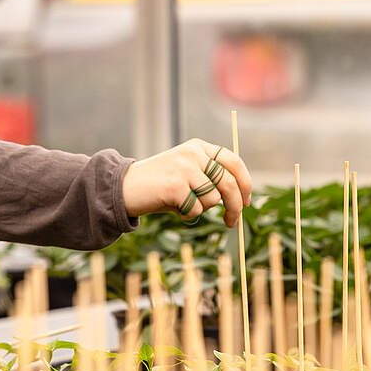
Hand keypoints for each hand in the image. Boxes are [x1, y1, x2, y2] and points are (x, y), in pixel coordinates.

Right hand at [122, 138, 252, 227]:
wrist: (124, 187)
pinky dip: (187, 215)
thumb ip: (210, 178)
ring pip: (213, 199)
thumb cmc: (158, 185)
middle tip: (232, 223)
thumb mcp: (186, 173)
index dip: (245, 183)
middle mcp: (193, 154)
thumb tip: (241, 198)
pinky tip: (171, 206)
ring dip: (201, 209)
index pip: (234, 161)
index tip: (247, 201)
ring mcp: (184, 168)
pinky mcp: (176, 186)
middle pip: (229, 183)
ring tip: (182, 204)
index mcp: (198, 147)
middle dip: (236, 206)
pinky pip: (196, 210)